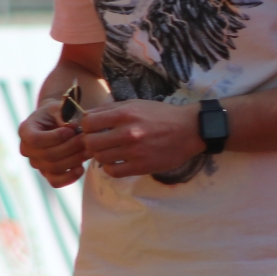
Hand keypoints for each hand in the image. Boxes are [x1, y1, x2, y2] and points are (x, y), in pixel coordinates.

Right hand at [18, 101, 87, 188]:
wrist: (58, 123)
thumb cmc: (58, 113)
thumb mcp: (59, 107)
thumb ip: (64, 114)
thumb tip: (72, 127)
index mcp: (25, 131)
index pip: (36, 139)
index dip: (54, 137)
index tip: (71, 130)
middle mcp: (27, 149)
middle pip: (48, 155)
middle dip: (70, 148)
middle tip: (86, 140)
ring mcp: (36, 163)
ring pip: (54, 168)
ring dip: (74, 160)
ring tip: (89, 150)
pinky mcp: (47, 174)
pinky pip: (55, 182)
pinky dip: (69, 178)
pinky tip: (81, 168)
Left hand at [79, 100, 202, 177]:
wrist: (189, 130)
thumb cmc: (161, 115)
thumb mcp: (135, 104)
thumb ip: (111, 109)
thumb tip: (87, 116)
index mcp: (125, 114)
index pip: (88, 122)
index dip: (87, 126)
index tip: (93, 128)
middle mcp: (127, 132)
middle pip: (90, 142)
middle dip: (91, 142)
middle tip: (99, 142)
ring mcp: (134, 152)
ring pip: (100, 158)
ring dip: (101, 155)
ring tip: (110, 151)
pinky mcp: (141, 167)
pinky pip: (113, 172)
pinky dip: (110, 168)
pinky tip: (117, 161)